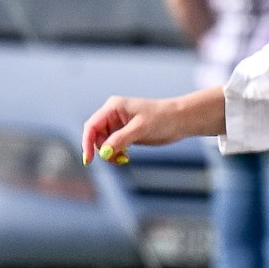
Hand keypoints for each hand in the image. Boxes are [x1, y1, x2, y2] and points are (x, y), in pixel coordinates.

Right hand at [82, 90, 219, 164]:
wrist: (182, 120)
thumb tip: (104, 152)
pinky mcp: (126, 133)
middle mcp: (113, 115)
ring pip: (104, 143)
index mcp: (113, 107)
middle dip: (102, 150)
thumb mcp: (140, 129)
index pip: (92, 126)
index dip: (87, 143)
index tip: (89, 159)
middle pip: (96, 136)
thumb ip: (121, 139)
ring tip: (123, 159)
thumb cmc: (163, 118)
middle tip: (115, 160)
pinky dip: (116, 153)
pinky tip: (125, 157)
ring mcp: (119, 125)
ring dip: (110, 153)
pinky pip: (113, 146)